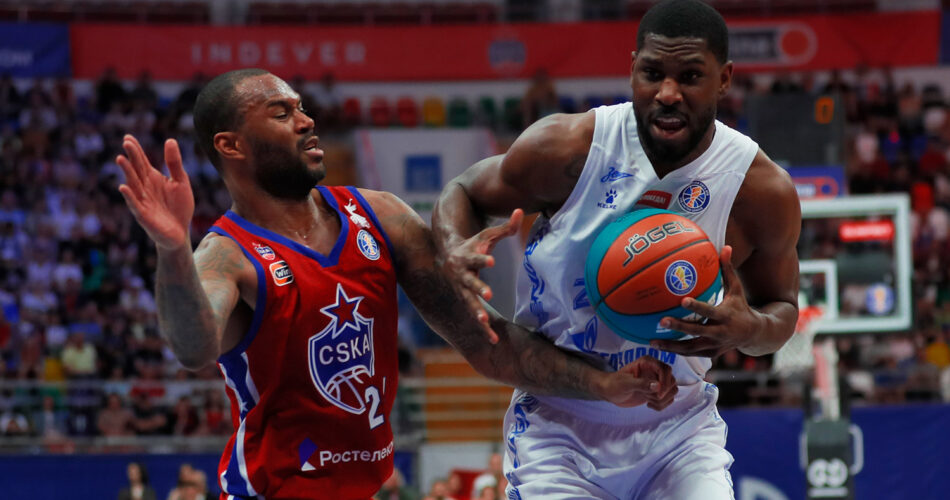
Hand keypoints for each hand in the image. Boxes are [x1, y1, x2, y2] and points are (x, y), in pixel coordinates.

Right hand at [116, 135, 194, 250]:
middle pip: (136, 170)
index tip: (128, 137)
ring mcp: (142, 201)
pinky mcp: (143, 215)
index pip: (142, 161)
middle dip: (131, 157)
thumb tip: (170, 140)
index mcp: (153, 178)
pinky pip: (134, 204)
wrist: (180, 232)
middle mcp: (144, 187)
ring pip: (133, 184)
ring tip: (121, 159)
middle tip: (126, 143)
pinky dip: (129, 196)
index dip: (136, 150)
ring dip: (127, 172)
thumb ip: (174, 163)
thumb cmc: (179, 206)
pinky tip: (123, 187)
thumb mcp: (181, 182)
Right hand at [440, 209, 523, 342]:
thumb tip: (520, 210)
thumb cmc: (473, 243)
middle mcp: (461, 275)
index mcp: (466, 256)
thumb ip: (505, 227)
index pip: (476, 257)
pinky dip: (482, 329)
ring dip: (476, 313)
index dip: (482, 259)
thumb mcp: (487, 235)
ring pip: (469, 303)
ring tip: (484, 323)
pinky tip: (493, 340)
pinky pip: (473, 316)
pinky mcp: (464, 301)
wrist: (447, 254)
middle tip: (488, 295)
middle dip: (478, 289)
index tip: (491, 260)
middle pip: (470, 282)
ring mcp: (461, 290)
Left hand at [599, 355, 676, 409]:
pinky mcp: (657, 392)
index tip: (658, 394)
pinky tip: (648, 404)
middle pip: (672, 381)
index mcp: (647, 362)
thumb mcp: (625, 384)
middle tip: (648, 397)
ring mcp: (657, 381)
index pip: (666, 369)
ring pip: (672, 391)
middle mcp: (655, 370)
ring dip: (661, 400)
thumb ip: (641, 384)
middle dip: (663, 393)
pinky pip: (668, 399)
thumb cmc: (613, 384)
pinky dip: (661, 405)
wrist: (609, 392)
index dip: (665, 382)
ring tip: (647, 400)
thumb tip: (658, 386)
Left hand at [651, 245, 763, 357]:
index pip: (710, 311)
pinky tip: (659, 347)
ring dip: (672, 346)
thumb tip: (725, 246)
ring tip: (652, 341)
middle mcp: (720, 332)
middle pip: (697, 332)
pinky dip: (676, 352)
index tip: (682, 301)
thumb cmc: (741, 306)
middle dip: (679, 327)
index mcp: (726, 315)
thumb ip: (728, 269)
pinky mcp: (711, 354)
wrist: (754, 334)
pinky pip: (691, 354)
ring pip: (691, 348)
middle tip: (661, 321)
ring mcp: (715, 346)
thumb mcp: (737, 288)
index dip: (697, 307)